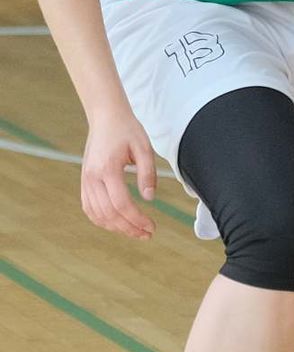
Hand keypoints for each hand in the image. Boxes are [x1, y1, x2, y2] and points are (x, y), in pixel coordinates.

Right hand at [81, 105, 156, 239]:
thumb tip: (149, 199)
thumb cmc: (127, 130)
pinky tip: (117, 223)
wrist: (105, 118)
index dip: (136, 219)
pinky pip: (89, 208)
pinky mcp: (84, 181)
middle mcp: (92, 178)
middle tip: (147, 234)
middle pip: (109, 213)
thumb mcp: (144, 147)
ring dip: (116, 227)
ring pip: (97, 214)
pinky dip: (102, 220)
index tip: (151, 226)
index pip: (121, 204)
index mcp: (107, 169)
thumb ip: (148, 173)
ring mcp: (85, 180)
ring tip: (135, 232)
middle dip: (129, 228)